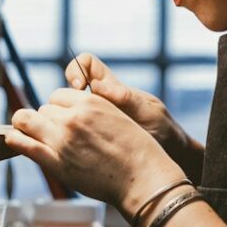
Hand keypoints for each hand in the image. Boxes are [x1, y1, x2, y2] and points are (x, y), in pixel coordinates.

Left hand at [8, 88, 187, 211]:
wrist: (141, 178)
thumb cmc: (135, 150)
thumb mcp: (117, 116)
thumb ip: (92, 110)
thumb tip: (72, 109)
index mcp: (90, 102)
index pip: (57, 96)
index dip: (58, 108)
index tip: (62, 118)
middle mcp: (73, 117)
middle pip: (43, 109)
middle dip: (46, 119)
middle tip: (53, 133)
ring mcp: (62, 139)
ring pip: (28, 121)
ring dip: (28, 127)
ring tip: (30, 134)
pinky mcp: (56, 162)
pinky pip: (23, 143)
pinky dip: (15, 139)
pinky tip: (14, 139)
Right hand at [67, 54, 192, 158]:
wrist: (165, 162)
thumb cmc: (164, 134)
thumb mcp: (149, 115)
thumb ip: (127, 100)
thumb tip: (99, 86)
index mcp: (113, 89)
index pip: (87, 63)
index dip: (76, 69)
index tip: (79, 87)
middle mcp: (98, 103)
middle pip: (68, 90)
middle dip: (63, 102)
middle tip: (68, 119)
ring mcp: (92, 122)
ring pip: (66, 113)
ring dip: (62, 123)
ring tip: (69, 139)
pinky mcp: (87, 141)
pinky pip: (70, 134)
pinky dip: (65, 139)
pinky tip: (73, 151)